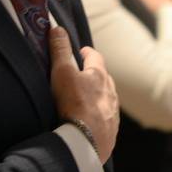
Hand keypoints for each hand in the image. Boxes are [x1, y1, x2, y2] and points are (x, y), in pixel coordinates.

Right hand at [48, 26, 119, 162]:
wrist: (85, 142)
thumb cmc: (73, 103)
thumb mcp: (62, 72)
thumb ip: (60, 50)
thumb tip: (57, 28)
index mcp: (100, 76)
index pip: (95, 57)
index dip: (87, 53)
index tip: (80, 52)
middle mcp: (111, 93)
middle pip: (103, 79)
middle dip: (93, 75)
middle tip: (81, 76)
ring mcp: (113, 114)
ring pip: (106, 100)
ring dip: (97, 97)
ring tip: (84, 101)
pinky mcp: (111, 132)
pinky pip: (106, 120)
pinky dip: (98, 117)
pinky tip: (89, 123)